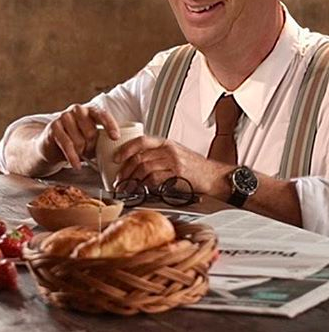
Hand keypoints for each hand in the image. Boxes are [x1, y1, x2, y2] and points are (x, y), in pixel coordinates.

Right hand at [36, 104, 119, 168]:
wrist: (52, 147)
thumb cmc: (76, 142)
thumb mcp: (91, 140)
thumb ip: (102, 140)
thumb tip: (117, 147)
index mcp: (89, 110)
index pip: (102, 114)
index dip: (110, 125)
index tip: (115, 138)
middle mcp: (76, 110)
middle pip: (91, 131)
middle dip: (91, 146)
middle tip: (87, 151)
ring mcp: (63, 116)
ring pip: (79, 139)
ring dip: (80, 152)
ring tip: (79, 154)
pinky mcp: (54, 126)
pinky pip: (67, 144)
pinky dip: (72, 157)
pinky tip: (76, 165)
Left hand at [115, 135, 231, 195]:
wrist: (215, 177)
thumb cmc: (195, 168)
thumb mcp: (175, 154)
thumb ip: (157, 156)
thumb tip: (134, 164)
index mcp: (166, 143)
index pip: (140, 141)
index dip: (125, 149)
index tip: (115, 158)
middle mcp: (168, 149)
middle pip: (139, 157)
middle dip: (125, 170)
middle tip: (119, 180)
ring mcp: (173, 161)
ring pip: (144, 168)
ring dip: (132, 180)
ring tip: (126, 188)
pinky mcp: (177, 174)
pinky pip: (155, 179)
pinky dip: (144, 186)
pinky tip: (140, 190)